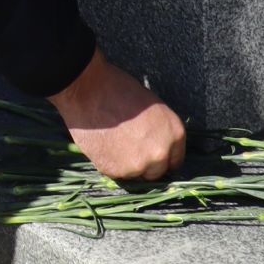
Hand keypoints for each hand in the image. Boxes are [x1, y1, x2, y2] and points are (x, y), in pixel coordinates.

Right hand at [51, 48, 187, 182]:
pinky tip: (104, 144)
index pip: (175, 161)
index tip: (151, 154)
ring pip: (135, 175)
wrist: (89, 90)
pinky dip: (110, 163)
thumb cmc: (120, 89)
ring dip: (127, 165)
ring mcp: (138, 165)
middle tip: (129, 148)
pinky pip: (116, 174)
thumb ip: (159, 132)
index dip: (162, 157)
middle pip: (156, 172)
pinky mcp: (116, 171)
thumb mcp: (152, 108)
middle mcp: (160, 153)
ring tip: (114, 143)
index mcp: (174, 134)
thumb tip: (156, 147)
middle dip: (145, 164)